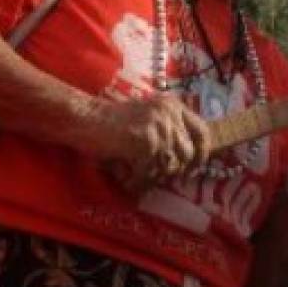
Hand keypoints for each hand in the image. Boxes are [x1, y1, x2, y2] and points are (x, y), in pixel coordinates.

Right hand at [89, 92, 209, 188]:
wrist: (85, 118)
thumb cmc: (112, 121)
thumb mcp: (148, 117)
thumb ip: (169, 131)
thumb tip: (189, 162)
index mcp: (173, 105)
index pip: (203, 131)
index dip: (202, 154)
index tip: (192, 169)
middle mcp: (170, 113)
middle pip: (187, 155)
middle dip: (171, 170)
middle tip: (152, 174)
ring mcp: (159, 126)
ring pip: (169, 167)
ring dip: (152, 176)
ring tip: (135, 175)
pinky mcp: (146, 142)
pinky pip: (150, 173)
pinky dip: (138, 181)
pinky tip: (127, 177)